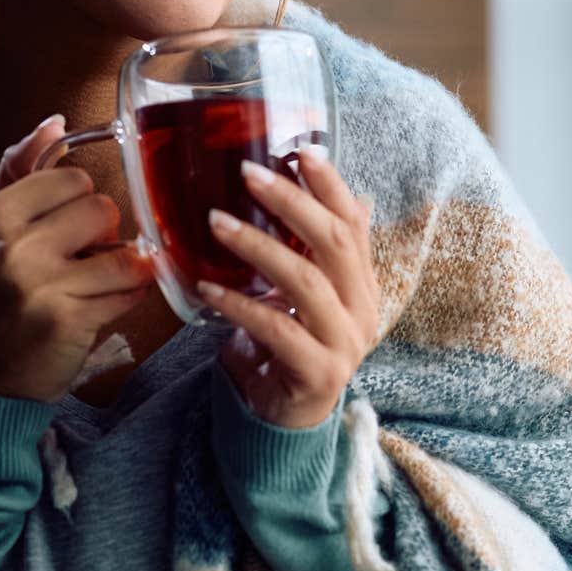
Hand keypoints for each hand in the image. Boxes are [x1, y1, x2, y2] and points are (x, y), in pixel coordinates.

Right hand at [0, 115, 154, 401]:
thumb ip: (23, 170)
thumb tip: (57, 122)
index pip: (73, 178)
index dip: (81, 204)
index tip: (66, 230)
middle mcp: (12, 244)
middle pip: (103, 209)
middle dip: (103, 237)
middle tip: (80, 262)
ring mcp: (39, 282)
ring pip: (123, 251)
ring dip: (121, 270)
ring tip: (94, 285)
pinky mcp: (66, 318)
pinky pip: (129, 290)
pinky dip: (128, 298)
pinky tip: (103, 307)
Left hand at [199, 147, 379, 427]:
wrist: (288, 420)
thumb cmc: (290, 347)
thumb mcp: (304, 294)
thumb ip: (315, 250)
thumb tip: (331, 190)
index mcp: (363, 284)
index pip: (354, 223)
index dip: (330, 185)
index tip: (301, 150)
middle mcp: (363, 310)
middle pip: (336, 243)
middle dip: (292, 202)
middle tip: (248, 173)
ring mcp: (345, 343)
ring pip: (306, 282)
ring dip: (258, 247)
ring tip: (216, 222)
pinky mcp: (318, 374)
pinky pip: (278, 329)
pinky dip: (240, 305)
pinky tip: (208, 289)